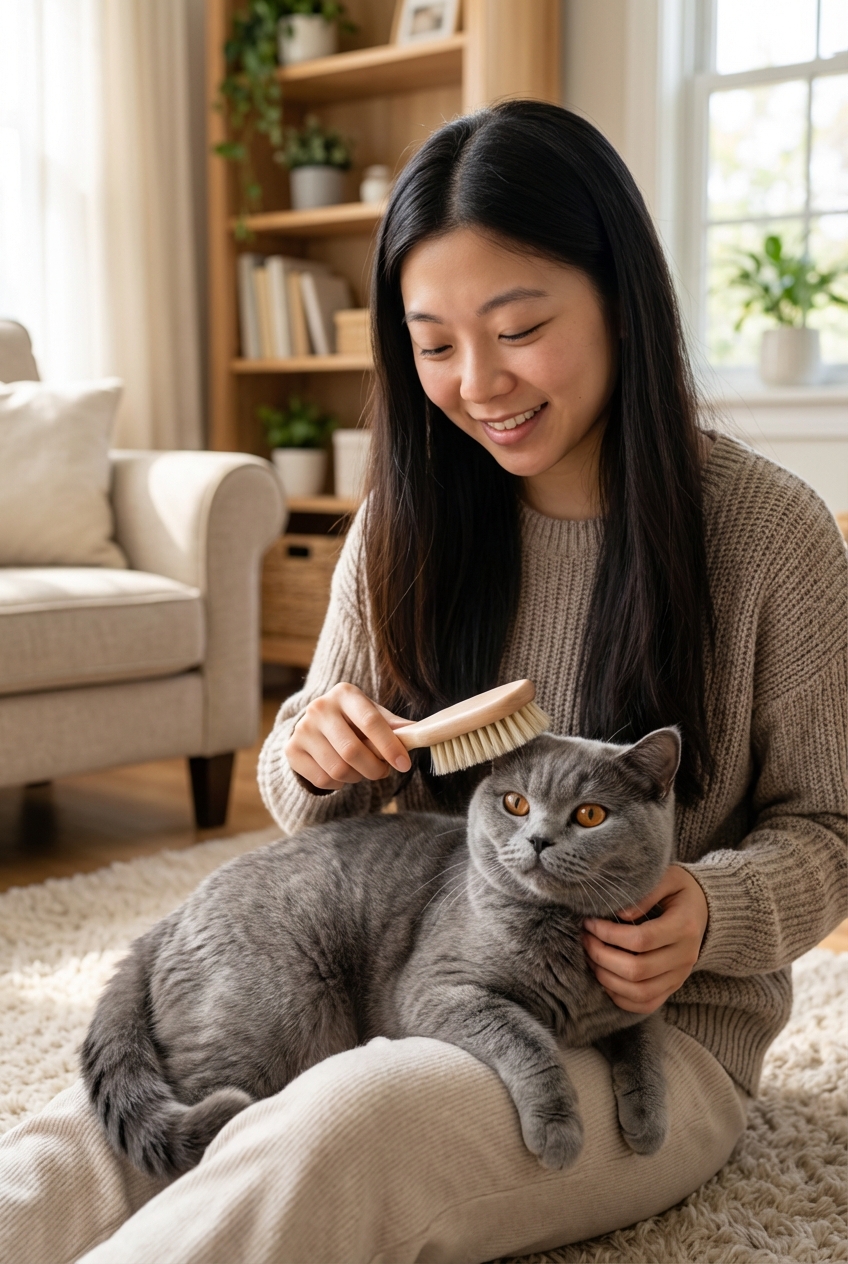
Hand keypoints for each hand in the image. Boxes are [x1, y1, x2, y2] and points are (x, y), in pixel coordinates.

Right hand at [284, 682, 412, 791]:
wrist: (314, 725)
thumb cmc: (352, 720)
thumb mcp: (373, 714)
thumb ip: (395, 725)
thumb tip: (421, 733)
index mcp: (345, 693)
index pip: (370, 721)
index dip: (389, 746)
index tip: (404, 764)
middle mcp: (319, 707)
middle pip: (352, 751)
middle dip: (375, 768)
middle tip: (384, 771)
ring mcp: (302, 729)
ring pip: (338, 769)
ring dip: (358, 777)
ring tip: (363, 771)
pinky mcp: (292, 750)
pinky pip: (323, 779)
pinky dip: (339, 784)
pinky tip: (343, 773)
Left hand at [581, 865, 708, 1013]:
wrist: (706, 910)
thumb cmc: (680, 890)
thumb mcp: (669, 878)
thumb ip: (646, 893)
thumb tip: (620, 915)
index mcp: (684, 927)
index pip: (641, 940)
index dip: (609, 934)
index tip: (590, 922)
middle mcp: (684, 957)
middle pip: (637, 970)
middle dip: (602, 956)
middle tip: (585, 939)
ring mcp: (679, 976)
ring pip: (639, 992)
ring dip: (607, 978)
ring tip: (590, 957)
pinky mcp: (672, 987)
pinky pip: (645, 1004)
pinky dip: (620, 997)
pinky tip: (605, 978)